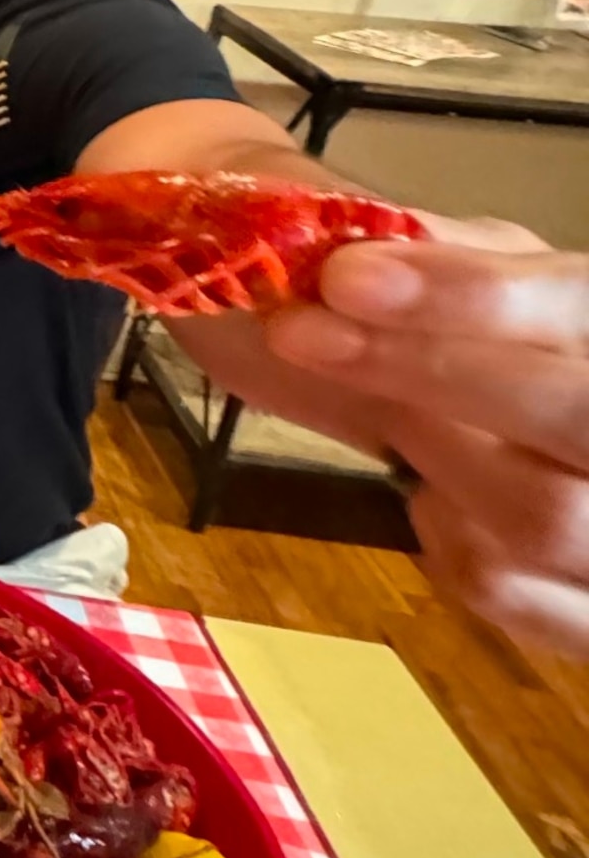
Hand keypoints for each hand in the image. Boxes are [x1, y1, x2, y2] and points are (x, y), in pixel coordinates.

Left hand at [250, 219, 588, 653]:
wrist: (523, 431)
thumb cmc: (499, 343)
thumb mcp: (489, 281)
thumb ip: (440, 256)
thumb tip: (351, 249)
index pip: (573, 300)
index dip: (466, 294)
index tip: (345, 277)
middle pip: (572, 411)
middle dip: (430, 370)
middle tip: (297, 332)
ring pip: (543, 514)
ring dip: (432, 457)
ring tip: (387, 417)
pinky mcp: (587, 608)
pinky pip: (509, 590)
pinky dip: (450, 545)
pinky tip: (430, 499)